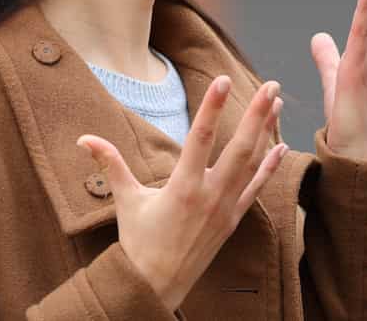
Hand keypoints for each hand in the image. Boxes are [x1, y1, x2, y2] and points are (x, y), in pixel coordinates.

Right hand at [77, 76, 286, 310]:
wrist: (155, 286)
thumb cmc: (138, 242)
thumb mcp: (125, 200)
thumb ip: (110, 164)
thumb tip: (84, 139)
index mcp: (182, 187)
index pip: (201, 138)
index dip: (212, 107)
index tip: (224, 80)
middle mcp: (209, 196)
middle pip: (240, 148)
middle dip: (257, 115)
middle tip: (271, 86)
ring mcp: (226, 208)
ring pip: (253, 164)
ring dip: (267, 132)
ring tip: (278, 103)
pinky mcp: (233, 220)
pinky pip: (257, 189)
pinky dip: (270, 167)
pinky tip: (282, 147)